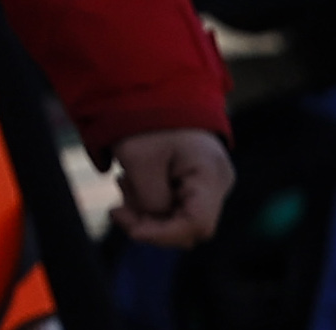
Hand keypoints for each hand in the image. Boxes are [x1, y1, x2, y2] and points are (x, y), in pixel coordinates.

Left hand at [105, 130, 233, 247]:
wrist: (155, 89)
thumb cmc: (147, 119)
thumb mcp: (138, 159)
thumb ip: (150, 199)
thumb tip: (153, 223)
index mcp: (210, 174)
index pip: (197, 224)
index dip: (165, 235)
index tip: (133, 232)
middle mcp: (218, 184)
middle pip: (189, 228)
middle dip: (152, 224)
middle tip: (117, 209)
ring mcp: (210, 186)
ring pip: (179, 220)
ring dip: (146, 212)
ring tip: (123, 182)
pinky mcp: (196, 185)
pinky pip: (175, 207)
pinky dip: (150, 203)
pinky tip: (133, 183)